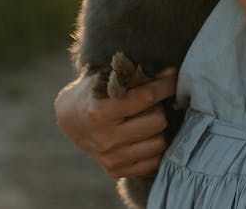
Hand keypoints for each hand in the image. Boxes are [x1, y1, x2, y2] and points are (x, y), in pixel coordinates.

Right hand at [54, 67, 177, 178]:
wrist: (70, 119)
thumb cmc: (93, 93)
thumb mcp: (106, 78)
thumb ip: (136, 75)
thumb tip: (172, 73)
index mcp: (99, 113)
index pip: (146, 98)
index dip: (166, 85)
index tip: (174, 77)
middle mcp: (105, 140)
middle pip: (158, 121)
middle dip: (160, 107)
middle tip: (153, 102)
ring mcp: (111, 159)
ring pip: (160, 143)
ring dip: (159, 129)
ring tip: (148, 119)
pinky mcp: (116, 171)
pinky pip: (154, 162)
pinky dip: (155, 147)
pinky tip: (146, 136)